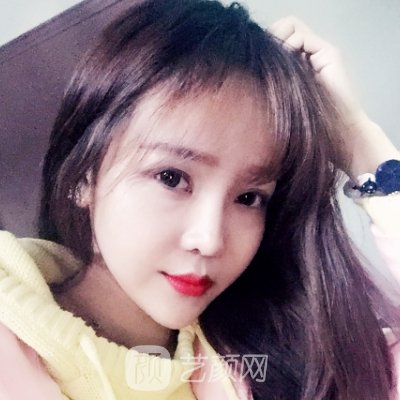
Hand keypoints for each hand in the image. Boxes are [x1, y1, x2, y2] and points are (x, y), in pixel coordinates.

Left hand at [269, 16, 399, 178]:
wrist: (335, 134)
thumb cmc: (304, 125)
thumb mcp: (280, 99)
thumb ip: (272, 81)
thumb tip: (253, 68)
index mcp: (297, 65)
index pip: (279, 37)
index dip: (265, 42)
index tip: (254, 59)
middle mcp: (309, 55)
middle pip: (285, 27)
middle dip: (270, 36)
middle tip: (261, 56)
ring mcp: (320, 53)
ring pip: (292, 27)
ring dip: (278, 39)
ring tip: (273, 61)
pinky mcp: (329, 54)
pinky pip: (302, 37)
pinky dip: (289, 45)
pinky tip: (284, 61)